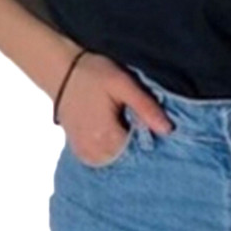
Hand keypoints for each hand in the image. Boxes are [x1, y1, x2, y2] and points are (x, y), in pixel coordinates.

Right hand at [56, 51, 174, 164]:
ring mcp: (86, 156)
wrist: (62, 71)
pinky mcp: (82, 153)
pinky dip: (114, 145)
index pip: (141, 151)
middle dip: (139, 140)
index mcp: (105, 138)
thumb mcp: (123, 84)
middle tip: (133, 114)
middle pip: (130, 157)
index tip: (151, 119)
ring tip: (123, 118)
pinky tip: (116, 126)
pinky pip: (106, 157)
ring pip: (118, 159)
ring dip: (126, 143)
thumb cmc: (93, 73)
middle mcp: (94, 154)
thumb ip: (145, 107)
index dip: (151, 136)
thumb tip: (168, 130)